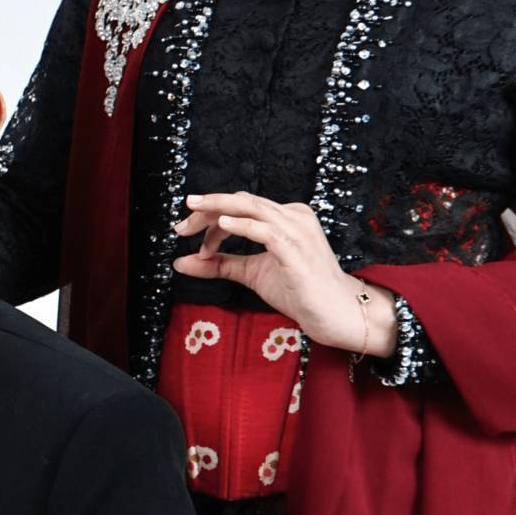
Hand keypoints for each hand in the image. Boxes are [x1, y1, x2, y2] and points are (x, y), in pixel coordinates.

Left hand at [174, 192, 397, 357]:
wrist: (335, 313)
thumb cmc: (299, 291)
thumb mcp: (252, 273)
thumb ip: (219, 265)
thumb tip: (181, 262)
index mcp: (285, 217)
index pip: (241, 205)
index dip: (210, 217)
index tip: (188, 235)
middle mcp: (292, 216)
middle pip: (242, 201)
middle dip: (207, 208)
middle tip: (180, 224)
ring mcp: (297, 230)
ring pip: (251, 208)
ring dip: (217, 212)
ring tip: (191, 219)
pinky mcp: (297, 250)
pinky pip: (266, 230)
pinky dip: (242, 225)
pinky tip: (222, 225)